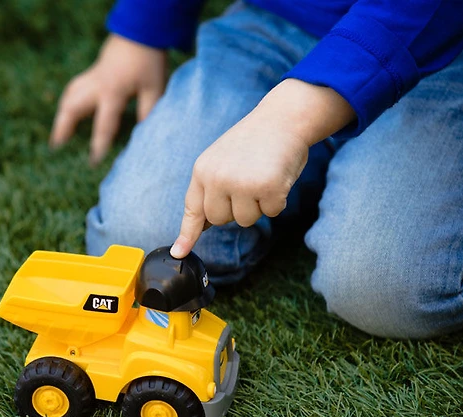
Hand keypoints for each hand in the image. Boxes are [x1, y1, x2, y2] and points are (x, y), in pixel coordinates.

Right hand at [50, 34, 167, 164]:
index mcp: (114, 91)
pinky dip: (66, 106)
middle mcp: (96, 86)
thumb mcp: (154, 89)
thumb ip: (148, 112)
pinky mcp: (89, 75)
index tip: (93, 161)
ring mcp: (90, 79)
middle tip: (56, 148)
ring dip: (61, 118)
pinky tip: (65, 118)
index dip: (99, 143)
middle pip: (73, 108)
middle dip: (64, 128)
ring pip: (68, 98)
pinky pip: (72, 91)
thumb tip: (142, 138)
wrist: (140, 34)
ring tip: (56, 139)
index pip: (104, 123)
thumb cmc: (148, 63)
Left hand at [170, 78, 355, 257]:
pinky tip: (278, 176)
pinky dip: (278, 199)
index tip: (179, 252)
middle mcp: (217, 178)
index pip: (193, 209)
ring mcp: (241, 183)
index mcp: (202, 170)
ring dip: (258, 205)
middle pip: (220, 220)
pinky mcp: (266, 188)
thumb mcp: (222, 160)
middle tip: (248, 181)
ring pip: (245, 220)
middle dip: (236, 208)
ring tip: (263, 175)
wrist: (283, 118)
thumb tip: (204, 225)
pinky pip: (271, 212)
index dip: (187, 234)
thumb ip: (212, 188)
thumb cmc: (255, 141)